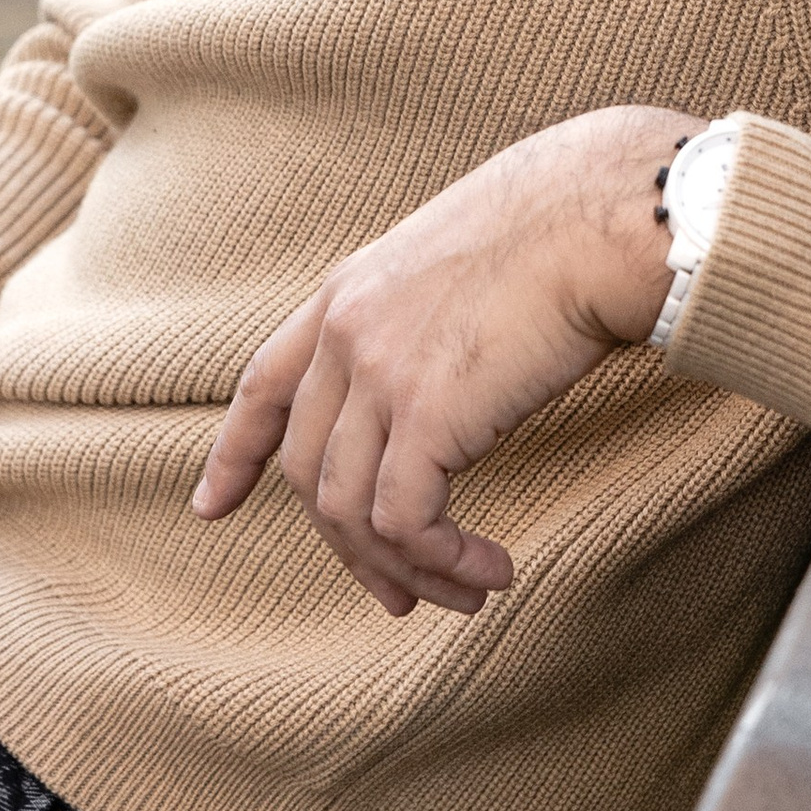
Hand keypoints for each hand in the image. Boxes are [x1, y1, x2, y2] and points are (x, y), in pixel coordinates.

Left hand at [193, 104, 702, 616]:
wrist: (599, 215)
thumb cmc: (560, 226)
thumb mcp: (454, 259)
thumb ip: (422, 317)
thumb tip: (445, 378)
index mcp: (347, 291)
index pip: (264, 384)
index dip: (233, 453)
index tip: (210, 507)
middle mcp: (346, 332)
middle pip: (306, 472)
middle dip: (347, 549)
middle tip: (400, 595)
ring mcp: (378, 372)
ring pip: (350, 512)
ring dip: (406, 571)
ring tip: (467, 592)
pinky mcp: (426, 414)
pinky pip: (406, 523)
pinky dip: (442, 562)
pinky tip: (491, 570)